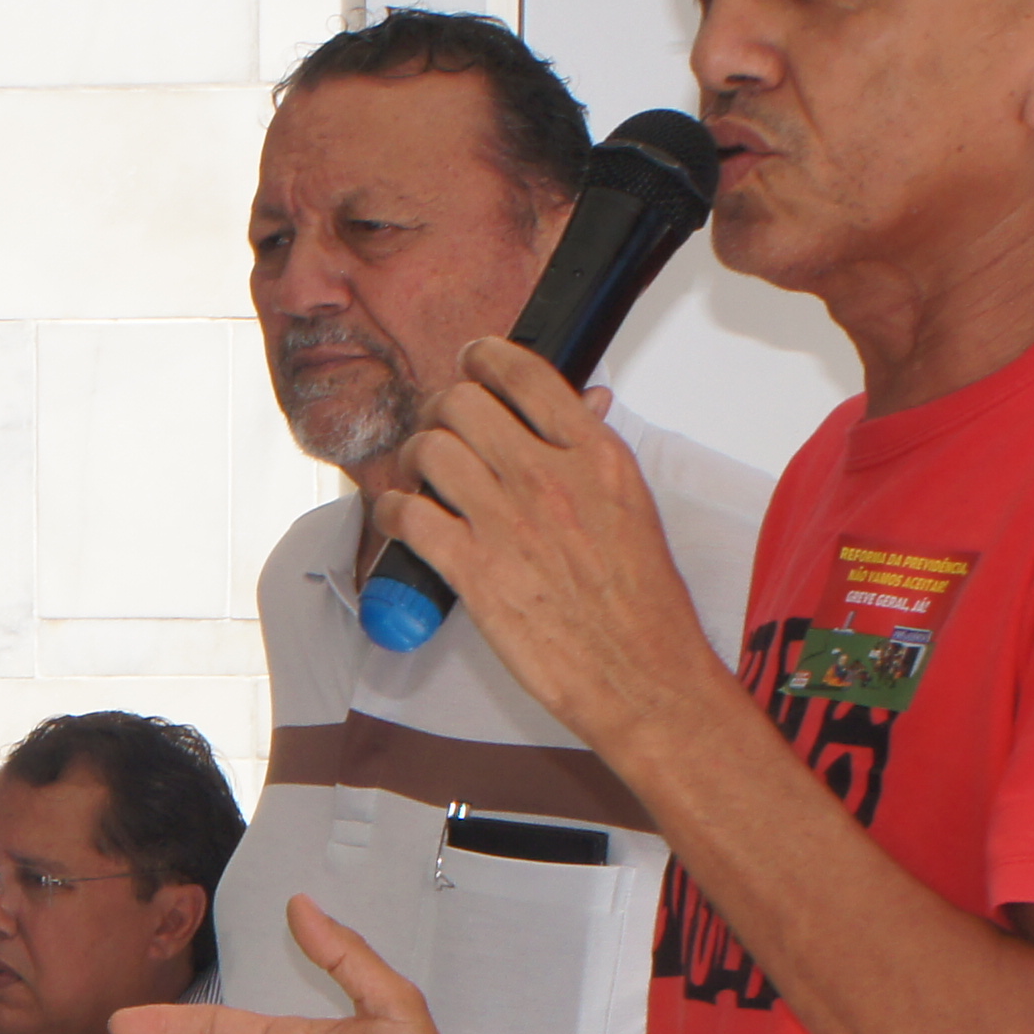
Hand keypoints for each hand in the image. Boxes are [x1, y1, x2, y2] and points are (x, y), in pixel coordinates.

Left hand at [385, 338, 719, 743]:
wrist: (642, 675)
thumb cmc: (644, 604)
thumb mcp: (634, 507)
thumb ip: (594, 453)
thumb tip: (583, 402)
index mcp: (596, 456)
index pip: (525, 374)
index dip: (485, 357)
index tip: (471, 363)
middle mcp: (548, 477)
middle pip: (463, 403)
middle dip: (441, 409)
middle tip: (440, 429)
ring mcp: (507, 522)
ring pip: (428, 450)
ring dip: (412, 458)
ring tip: (417, 477)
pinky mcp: (473, 569)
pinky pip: (406, 515)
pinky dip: (389, 511)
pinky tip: (396, 519)